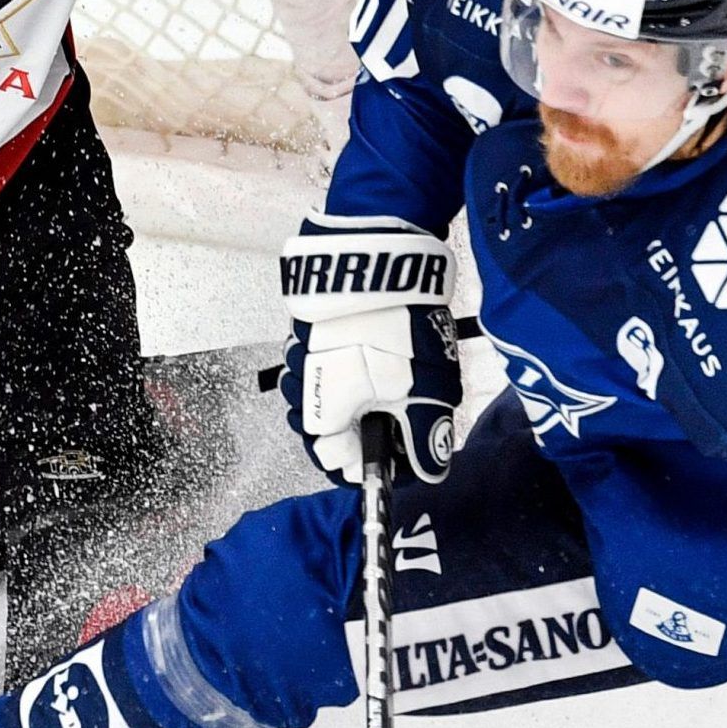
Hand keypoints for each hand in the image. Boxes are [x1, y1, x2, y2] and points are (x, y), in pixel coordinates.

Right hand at [272, 216, 459, 486]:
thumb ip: (425, 437)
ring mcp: (298, 353)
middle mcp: (301, 387)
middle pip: (324, 430)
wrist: (374, 256)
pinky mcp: (305, 326)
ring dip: (352, 396)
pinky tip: (372, 349)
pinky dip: (344, 366)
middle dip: (361, 429)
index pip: (337, 462)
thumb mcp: (425, 389)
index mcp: (324, 412)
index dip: (372, 465)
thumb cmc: (396, 329)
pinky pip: (319, 362)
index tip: (401, 455)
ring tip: (388, 377)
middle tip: (400, 412)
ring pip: (321, 395)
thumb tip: (427, 471)